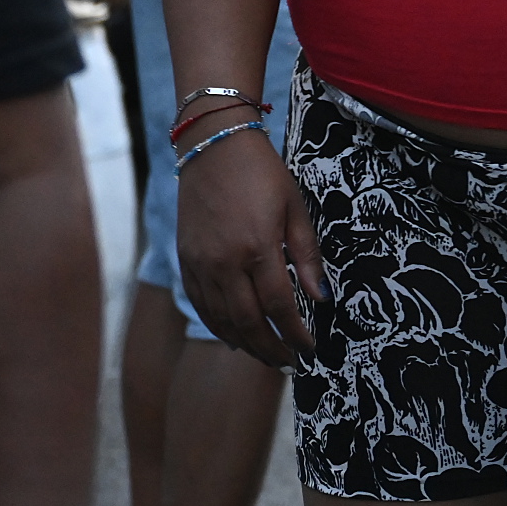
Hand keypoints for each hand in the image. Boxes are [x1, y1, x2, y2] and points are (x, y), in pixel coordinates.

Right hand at [176, 132, 322, 367]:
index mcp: (258, 247)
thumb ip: (307, 255)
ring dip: (246, 343)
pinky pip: (200, 304)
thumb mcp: (294, 207)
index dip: (295, 333)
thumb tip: (320, 297)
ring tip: (266, 354)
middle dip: (271, 348)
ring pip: (221, 319)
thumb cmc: (261, 172)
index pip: (280, 306)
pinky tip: (234, 336)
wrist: (214, 144)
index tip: (310, 348)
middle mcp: (225, 262)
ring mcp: (201, 263)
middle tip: (289, 361)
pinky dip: (217, 325)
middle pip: (249, 322)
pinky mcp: (186, 259)